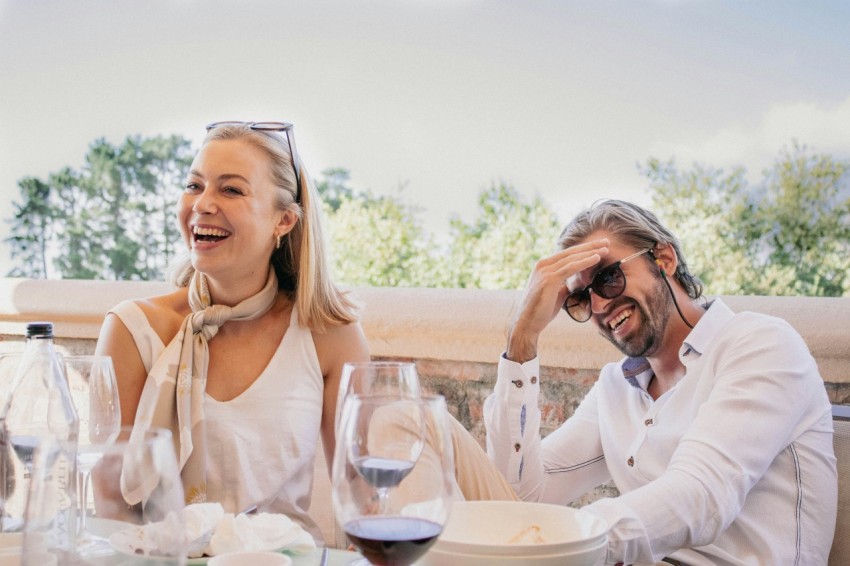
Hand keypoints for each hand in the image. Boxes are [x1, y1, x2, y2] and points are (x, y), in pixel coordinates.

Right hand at [506, 239, 608, 362]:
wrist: (527, 324)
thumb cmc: (540, 311)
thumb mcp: (555, 293)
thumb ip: (564, 285)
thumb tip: (575, 283)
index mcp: (544, 266)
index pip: (567, 254)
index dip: (584, 249)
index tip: (600, 246)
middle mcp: (543, 265)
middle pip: (571, 252)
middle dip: (590, 246)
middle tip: (606, 241)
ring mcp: (545, 271)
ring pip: (572, 258)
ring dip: (591, 252)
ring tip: (606, 248)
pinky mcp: (549, 279)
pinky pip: (571, 267)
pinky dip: (585, 262)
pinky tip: (596, 258)